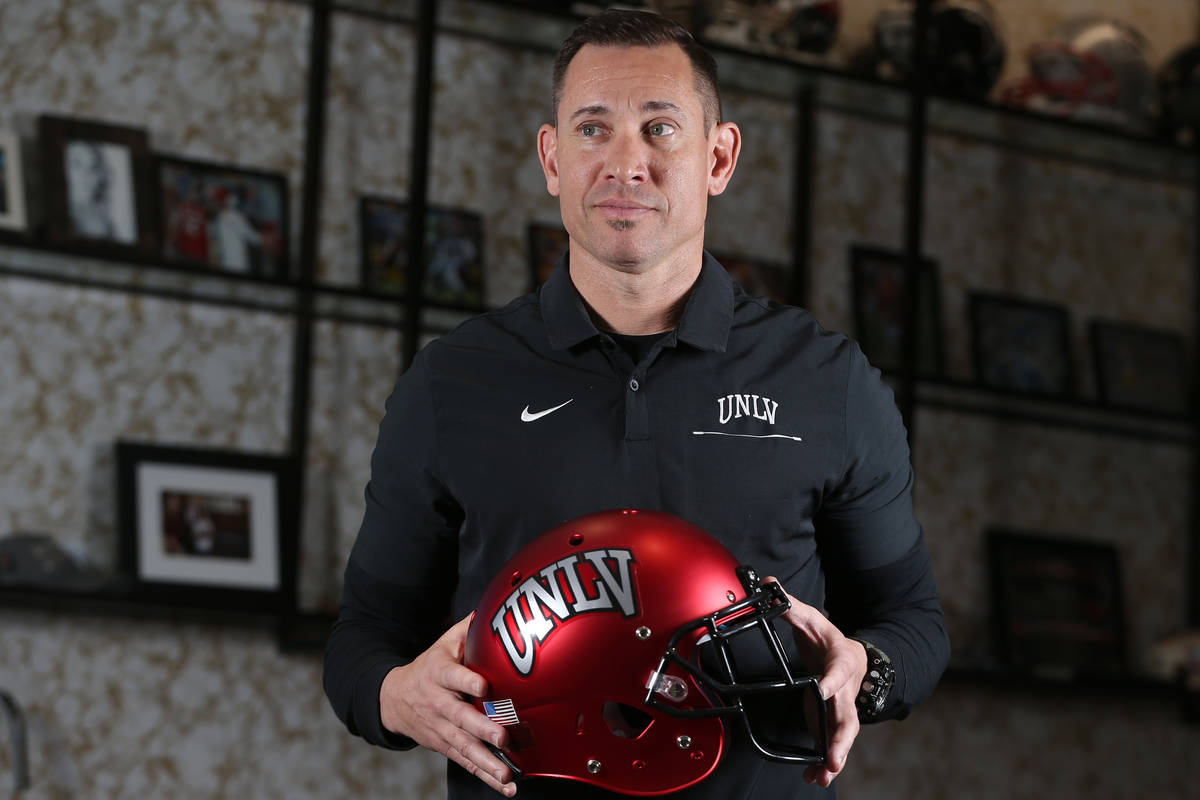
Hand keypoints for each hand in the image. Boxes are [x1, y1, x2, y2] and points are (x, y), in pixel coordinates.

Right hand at [380, 613, 516, 796]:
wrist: (394, 698)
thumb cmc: (431, 666)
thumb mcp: (444, 643)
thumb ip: (468, 628)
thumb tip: (495, 607)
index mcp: (439, 674)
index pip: (452, 676)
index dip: (467, 680)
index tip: (483, 685)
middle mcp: (439, 704)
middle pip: (460, 718)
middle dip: (481, 728)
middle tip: (502, 737)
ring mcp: (441, 729)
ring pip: (464, 747)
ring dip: (486, 762)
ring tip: (506, 774)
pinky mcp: (446, 747)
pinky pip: (466, 763)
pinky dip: (485, 777)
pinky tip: (505, 786)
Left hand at [764, 578, 867, 787]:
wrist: (853, 657)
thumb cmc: (829, 640)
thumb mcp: (811, 619)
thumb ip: (790, 605)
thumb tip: (769, 583)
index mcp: (841, 662)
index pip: (838, 672)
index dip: (831, 681)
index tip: (822, 689)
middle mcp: (846, 691)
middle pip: (848, 716)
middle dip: (841, 738)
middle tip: (834, 756)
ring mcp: (841, 709)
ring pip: (843, 736)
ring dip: (835, 757)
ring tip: (824, 774)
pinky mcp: (831, 721)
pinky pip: (832, 745)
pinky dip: (825, 762)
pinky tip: (814, 777)